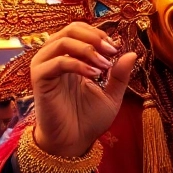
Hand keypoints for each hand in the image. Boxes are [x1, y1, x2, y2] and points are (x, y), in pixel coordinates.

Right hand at [30, 23, 136, 157]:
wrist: (73, 143)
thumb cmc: (89, 121)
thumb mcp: (111, 95)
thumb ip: (120, 75)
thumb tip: (132, 53)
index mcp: (71, 58)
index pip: (80, 30)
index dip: (100, 34)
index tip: (117, 49)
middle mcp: (55, 58)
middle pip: (70, 29)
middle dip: (94, 37)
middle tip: (111, 51)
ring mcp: (45, 67)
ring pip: (61, 41)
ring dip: (87, 49)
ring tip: (104, 65)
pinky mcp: (39, 79)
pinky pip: (56, 61)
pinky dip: (77, 64)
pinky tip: (94, 75)